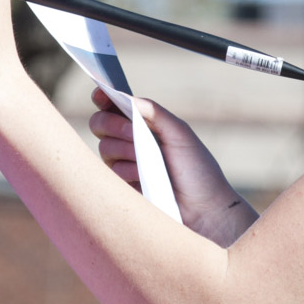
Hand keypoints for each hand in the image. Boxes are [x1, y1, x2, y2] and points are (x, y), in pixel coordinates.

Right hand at [89, 86, 256, 246]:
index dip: (103, 97)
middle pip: (99, 123)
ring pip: (104, 148)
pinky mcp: (122, 187)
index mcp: (145, 124)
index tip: (101, 95)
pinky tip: (146, 178)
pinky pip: (110, 173)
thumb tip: (128, 98)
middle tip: (133, 131)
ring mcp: (125, 164)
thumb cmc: (197, 169)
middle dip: (113, 124)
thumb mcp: (180, 134)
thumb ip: (154, 112)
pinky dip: (128, 171)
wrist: (204, 208)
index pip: (114, 106)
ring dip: (126, 150)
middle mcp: (130, 141)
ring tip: (149, 160)